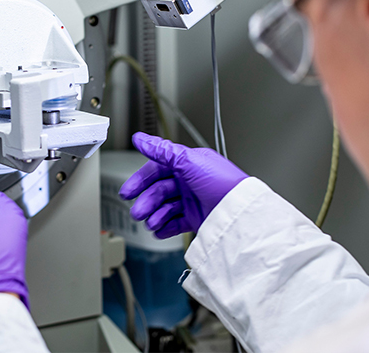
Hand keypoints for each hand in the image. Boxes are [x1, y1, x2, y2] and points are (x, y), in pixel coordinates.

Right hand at [119, 132, 247, 238]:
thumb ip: (162, 150)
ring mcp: (193, 200)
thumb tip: (140, 139)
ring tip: (151, 222)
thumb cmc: (223, 183)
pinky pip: (175, 222)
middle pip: (159, 191)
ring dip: (154, 215)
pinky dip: (165, 227)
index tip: (128, 191)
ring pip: (165, 207)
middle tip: (138, 212)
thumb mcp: (189, 161)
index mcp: (188, 164)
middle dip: (146, 201)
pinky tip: (159, 229)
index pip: (157, 170)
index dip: (141, 180)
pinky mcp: (197, 218)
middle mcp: (189, 182)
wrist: (240, 213)